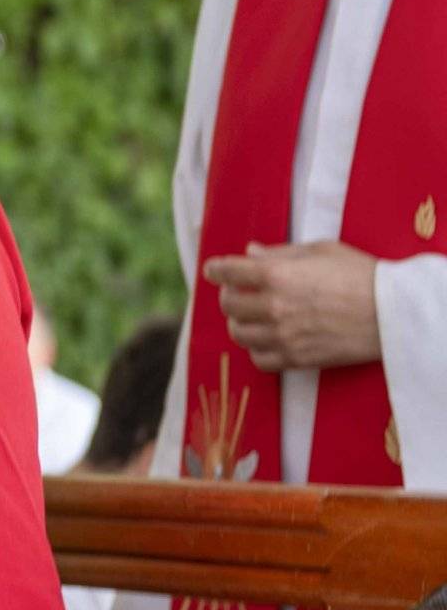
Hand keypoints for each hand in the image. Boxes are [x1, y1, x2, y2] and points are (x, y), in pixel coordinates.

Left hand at [201, 242, 381, 370]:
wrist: (395, 313)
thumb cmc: (361, 274)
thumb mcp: (321, 251)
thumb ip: (281, 253)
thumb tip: (251, 252)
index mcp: (276, 275)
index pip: (227, 272)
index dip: (216, 269)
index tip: (214, 270)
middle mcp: (274, 306)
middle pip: (229, 305)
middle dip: (230, 296)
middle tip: (238, 292)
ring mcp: (284, 336)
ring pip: (239, 333)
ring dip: (240, 323)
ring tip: (252, 317)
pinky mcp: (297, 358)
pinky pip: (260, 359)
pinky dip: (257, 349)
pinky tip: (267, 339)